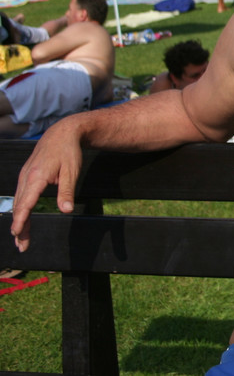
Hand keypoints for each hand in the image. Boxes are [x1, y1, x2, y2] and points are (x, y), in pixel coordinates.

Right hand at [10, 120, 83, 251]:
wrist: (61, 133)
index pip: (25, 203)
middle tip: (22, 246)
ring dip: (18, 220)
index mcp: (36, 177)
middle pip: (19, 206)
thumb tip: (66, 211)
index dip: (20, 220)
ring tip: (20, 238)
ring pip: (18, 202)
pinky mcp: (26, 175)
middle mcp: (26, 177)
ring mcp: (24, 176)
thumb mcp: (71, 172)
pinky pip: (20, 195)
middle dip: (19, 227)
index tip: (16, 233)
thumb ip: (67, 192)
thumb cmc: (68, 153)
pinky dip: (19, 209)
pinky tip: (22, 219)